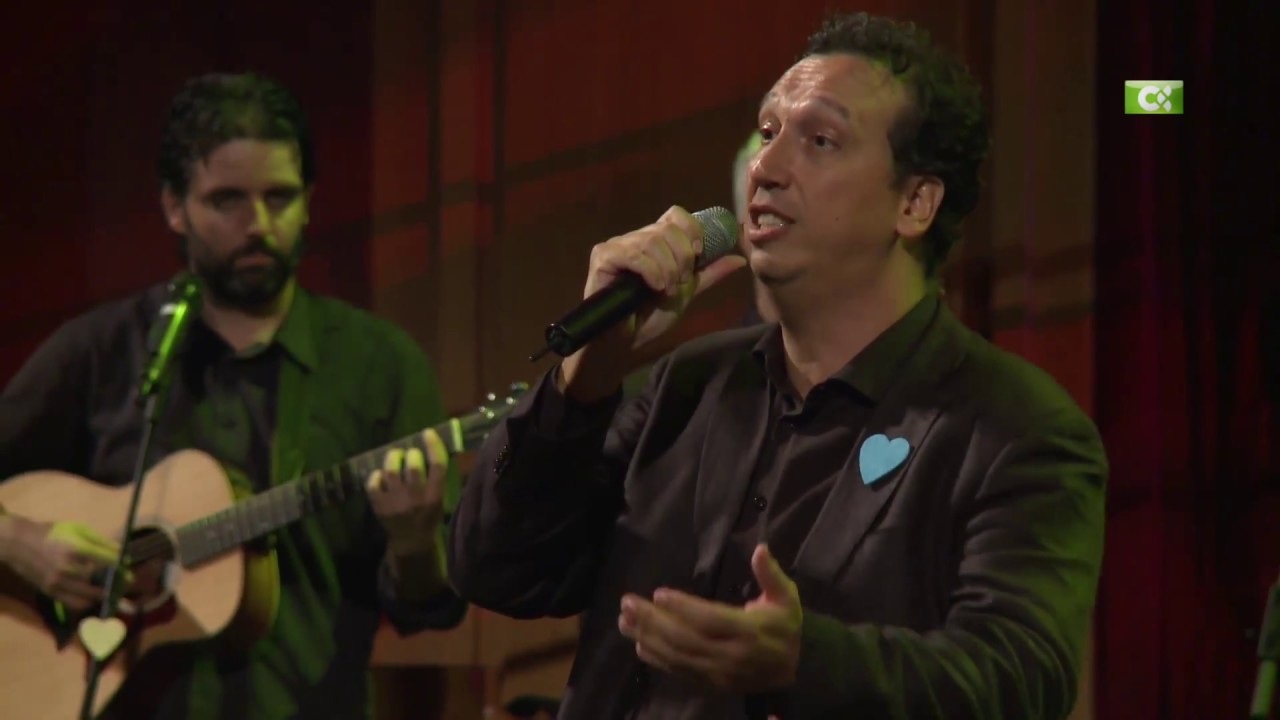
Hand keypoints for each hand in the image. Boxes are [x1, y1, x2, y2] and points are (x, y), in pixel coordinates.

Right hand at [0, 515, 124, 611]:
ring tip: (115, 594)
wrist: (20, 543)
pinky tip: (96, 599)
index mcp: (77, 549)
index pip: (107, 563)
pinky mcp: (50, 591)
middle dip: (116, 585)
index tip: (130, 572)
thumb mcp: (78, 529)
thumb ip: (101, 542)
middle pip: (100, 582)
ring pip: (88, 596)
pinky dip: (88, 602)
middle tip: (127, 586)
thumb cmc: (53, 533)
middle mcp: (68, 568)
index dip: (122, 569)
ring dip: (104, 596)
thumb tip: (121, 553)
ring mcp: (58, 582)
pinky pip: (73, 603)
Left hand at [366, 430, 447, 553]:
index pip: (437, 464)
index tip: (427, 432)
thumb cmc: (428, 518)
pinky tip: (381, 476)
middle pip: (412, 464)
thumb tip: (428, 450)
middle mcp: (415, 497)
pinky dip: (376, 476)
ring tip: (395, 457)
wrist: (410, 542)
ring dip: (393, 458)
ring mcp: (395, 501)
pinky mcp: (379, 505)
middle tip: (410, 454)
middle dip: (411, 454)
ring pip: (391, 470)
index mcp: (434, 496)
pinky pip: (373, 483)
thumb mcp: (439, 500)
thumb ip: (435, 479)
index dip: (433, 445)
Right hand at [561, 205, 746, 399]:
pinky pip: (633, 254)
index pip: (675, 215)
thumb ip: (709, 274)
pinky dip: (650, 271)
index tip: (698, 255)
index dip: (691, 231)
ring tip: (664, 290)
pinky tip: (653, 287)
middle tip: (678, 283)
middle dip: (682, 258)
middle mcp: (635, 238)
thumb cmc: (649, 318)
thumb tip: (739, 259)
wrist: (623, 343)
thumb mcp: (686, 293)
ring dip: (666, 269)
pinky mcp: (602, 257)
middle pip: (667, 229)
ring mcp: (617, 246)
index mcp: (654, 242)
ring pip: (652, 241)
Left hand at [618, 543, 801, 692]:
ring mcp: (718, 673)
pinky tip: (639, 645)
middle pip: (685, 639)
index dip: (683, 608)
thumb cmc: (785, 627)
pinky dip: (658, 660)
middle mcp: (730, 655)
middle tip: (628, 603)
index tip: (658, 594)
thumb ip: (771, 574)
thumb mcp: (787, 597)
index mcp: (748, 631)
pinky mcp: (710, 683)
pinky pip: (680, 672)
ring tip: (624, 621)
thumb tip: (760, 549)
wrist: (796, 671)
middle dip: (653, 622)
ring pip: (678, 657)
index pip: (710, 620)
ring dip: (648, 639)